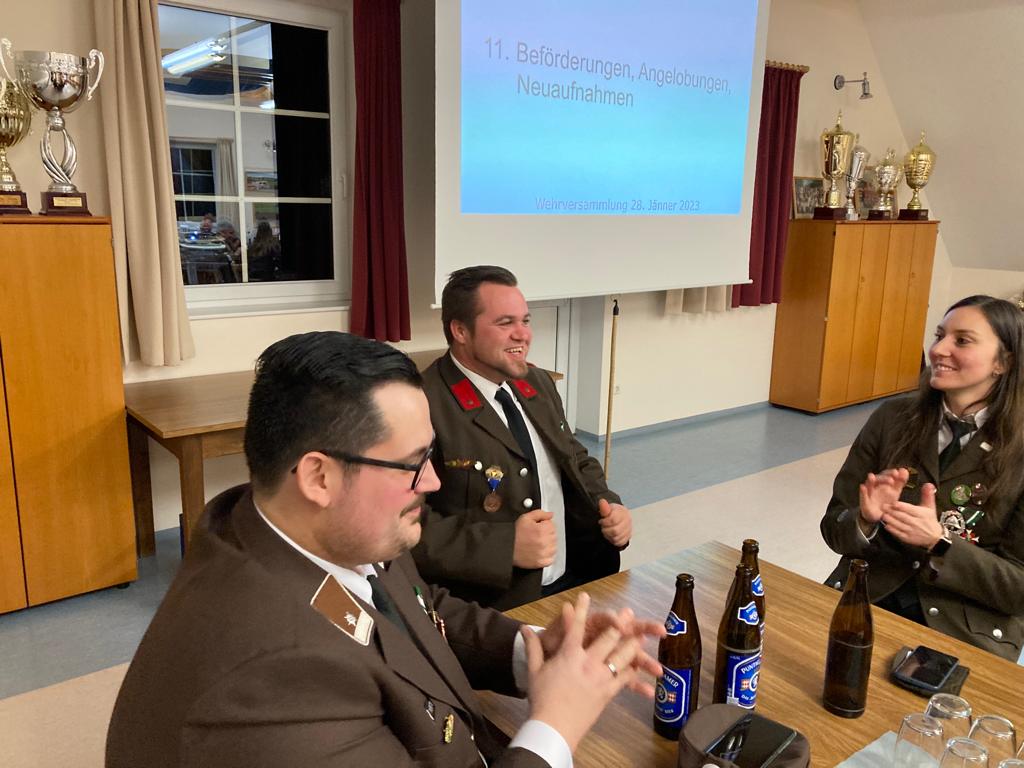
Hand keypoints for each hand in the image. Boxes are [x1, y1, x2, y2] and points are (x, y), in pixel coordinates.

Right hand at [513, 509, 556, 568]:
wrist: (505, 548)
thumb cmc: (514, 534)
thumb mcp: (525, 518)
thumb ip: (540, 514)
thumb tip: (550, 515)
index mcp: (541, 530)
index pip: (552, 525)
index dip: (544, 524)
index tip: (538, 527)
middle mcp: (544, 542)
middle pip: (553, 535)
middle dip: (546, 533)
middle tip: (536, 535)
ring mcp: (543, 553)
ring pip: (554, 547)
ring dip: (548, 544)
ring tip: (537, 543)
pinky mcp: (540, 562)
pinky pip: (551, 559)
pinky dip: (547, 556)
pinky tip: (539, 551)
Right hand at [522, 593, 640, 751]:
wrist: (553, 727)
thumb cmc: (541, 698)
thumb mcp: (534, 670)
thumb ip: (532, 647)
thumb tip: (524, 629)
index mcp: (569, 654)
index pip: (576, 625)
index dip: (580, 609)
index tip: (584, 596)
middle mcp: (588, 661)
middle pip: (608, 637)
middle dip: (619, 623)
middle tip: (628, 613)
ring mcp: (600, 677)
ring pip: (622, 656)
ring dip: (632, 645)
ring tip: (641, 637)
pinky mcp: (608, 693)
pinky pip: (625, 678)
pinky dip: (632, 671)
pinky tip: (638, 666)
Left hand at [598, 499, 631, 546]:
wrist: (617, 517)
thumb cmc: (611, 513)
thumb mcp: (606, 509)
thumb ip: (604, 508)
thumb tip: (602, 501)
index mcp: (623, 512)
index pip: (613, 520)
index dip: (604, 522)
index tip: (601, 521)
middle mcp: (628, 521)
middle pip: (615, 531)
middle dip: (606, 530)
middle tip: (603, 527)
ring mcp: (629, 529)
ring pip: (616, 538)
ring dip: (608, 535)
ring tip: (607, 530)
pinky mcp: (628, 537)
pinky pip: (619, 543)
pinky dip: (612, 540)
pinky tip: (611, 535)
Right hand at [858, 468, 908, 530]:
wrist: (879, 516)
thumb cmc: (886, 501)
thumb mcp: (895, 492)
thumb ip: (900, 482)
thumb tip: (905, 470)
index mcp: (883, 483)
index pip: (886, 474)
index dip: (890, 473)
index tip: (897, 472)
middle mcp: (875, 486)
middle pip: (878, 478)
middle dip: (884, 478)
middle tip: (891, 479)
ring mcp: (869, 493)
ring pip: (868, 484)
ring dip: (870, 480)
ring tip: (871, 477)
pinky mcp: (864, 501)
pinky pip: (862, 495)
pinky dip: (862, 491)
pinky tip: (863, 487)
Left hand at [881, 483, 944, 548]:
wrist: (935, 537)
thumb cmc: (930, 519)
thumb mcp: (930, 506)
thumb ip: (927, 495)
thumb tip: (928, 484)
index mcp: (921, 514)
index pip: (910, 509)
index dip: (901, 506)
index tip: (893, 503)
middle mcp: (916, 523)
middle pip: (902, 516)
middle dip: (892, 511)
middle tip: (883, 506)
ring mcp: (912, 531)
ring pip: (899, 525)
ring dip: (890, 520)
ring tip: (883, 515)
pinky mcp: (908, 538)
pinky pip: (899, 534)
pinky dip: (892, 530)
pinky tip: (886, 525)